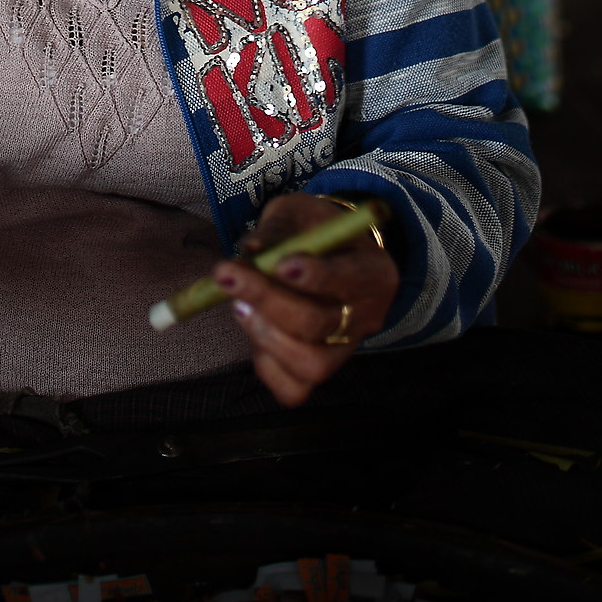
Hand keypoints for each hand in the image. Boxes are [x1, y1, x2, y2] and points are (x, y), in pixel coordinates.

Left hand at [214, 193, 397, 407]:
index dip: (316, 276)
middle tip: (227, 275)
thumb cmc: (315, 230)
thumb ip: (278, 229)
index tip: (279, 262)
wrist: (331, 254)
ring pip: (311, 365)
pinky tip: (253, 326)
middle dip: (267, 300)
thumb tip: (249, 252)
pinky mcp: (320, 369)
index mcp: (373, 271)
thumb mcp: (302, 213)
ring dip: (266, 336)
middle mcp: (365, 317)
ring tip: (240, 305)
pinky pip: (295, 389)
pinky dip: (266, 365)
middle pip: (320, 323)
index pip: (350, 279)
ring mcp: (345, 349)